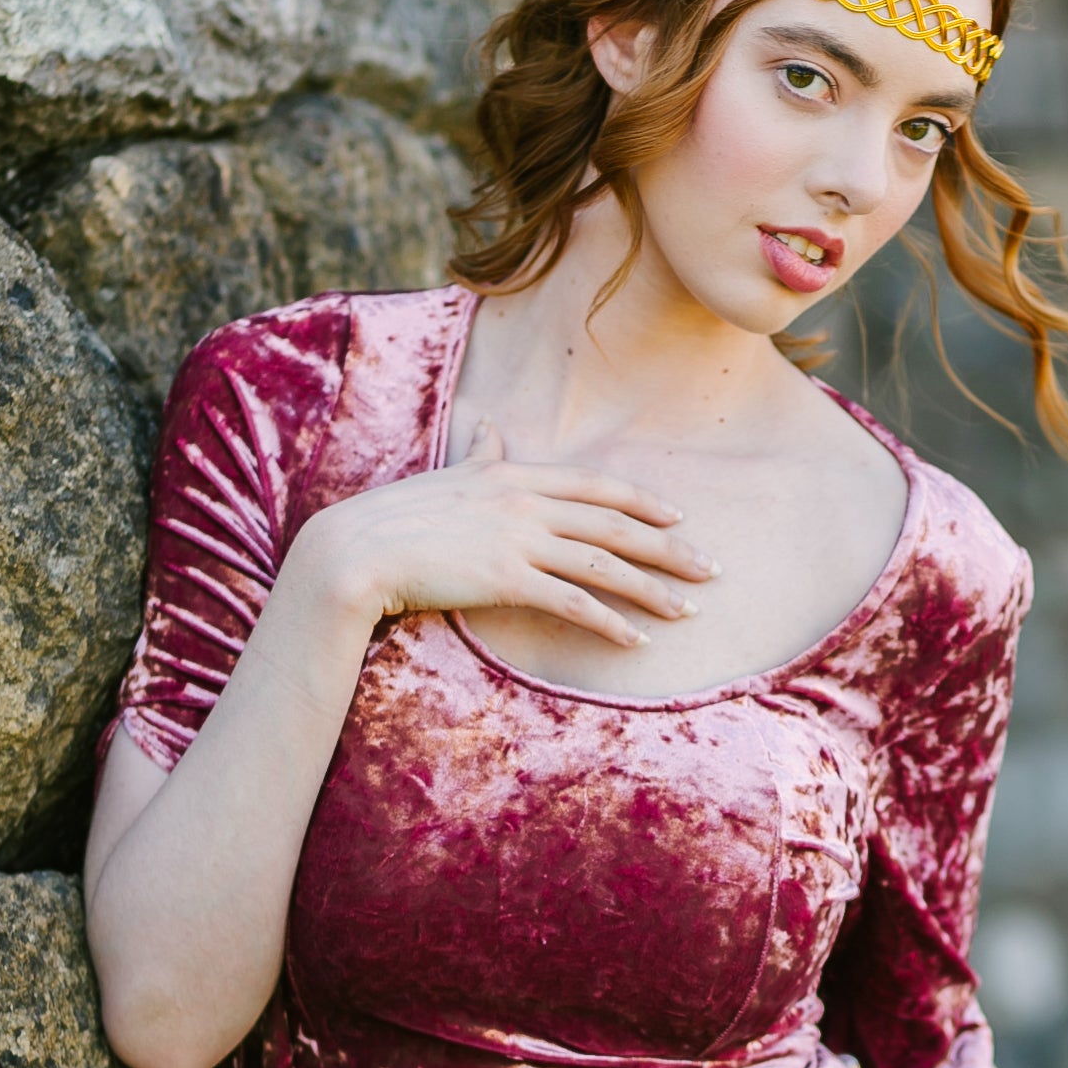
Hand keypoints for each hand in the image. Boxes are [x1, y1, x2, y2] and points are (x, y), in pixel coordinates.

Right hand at [297, 413, 719, 648]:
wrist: (357, 550)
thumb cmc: (398, 516)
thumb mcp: (447, 475)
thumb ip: (480, 455)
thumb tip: (489, 427)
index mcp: (515, 475)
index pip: (596, 485)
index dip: (643, 501)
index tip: (678, 517)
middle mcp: (526, 502)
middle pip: (616, 524)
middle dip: (670, 549)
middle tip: (710, 569)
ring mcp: (518, 540)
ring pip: (605, 564)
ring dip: (652, 591)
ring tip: (687, 612)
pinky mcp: (507, 580)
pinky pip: (574, 603)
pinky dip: (611, 622)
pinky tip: (636, 640)